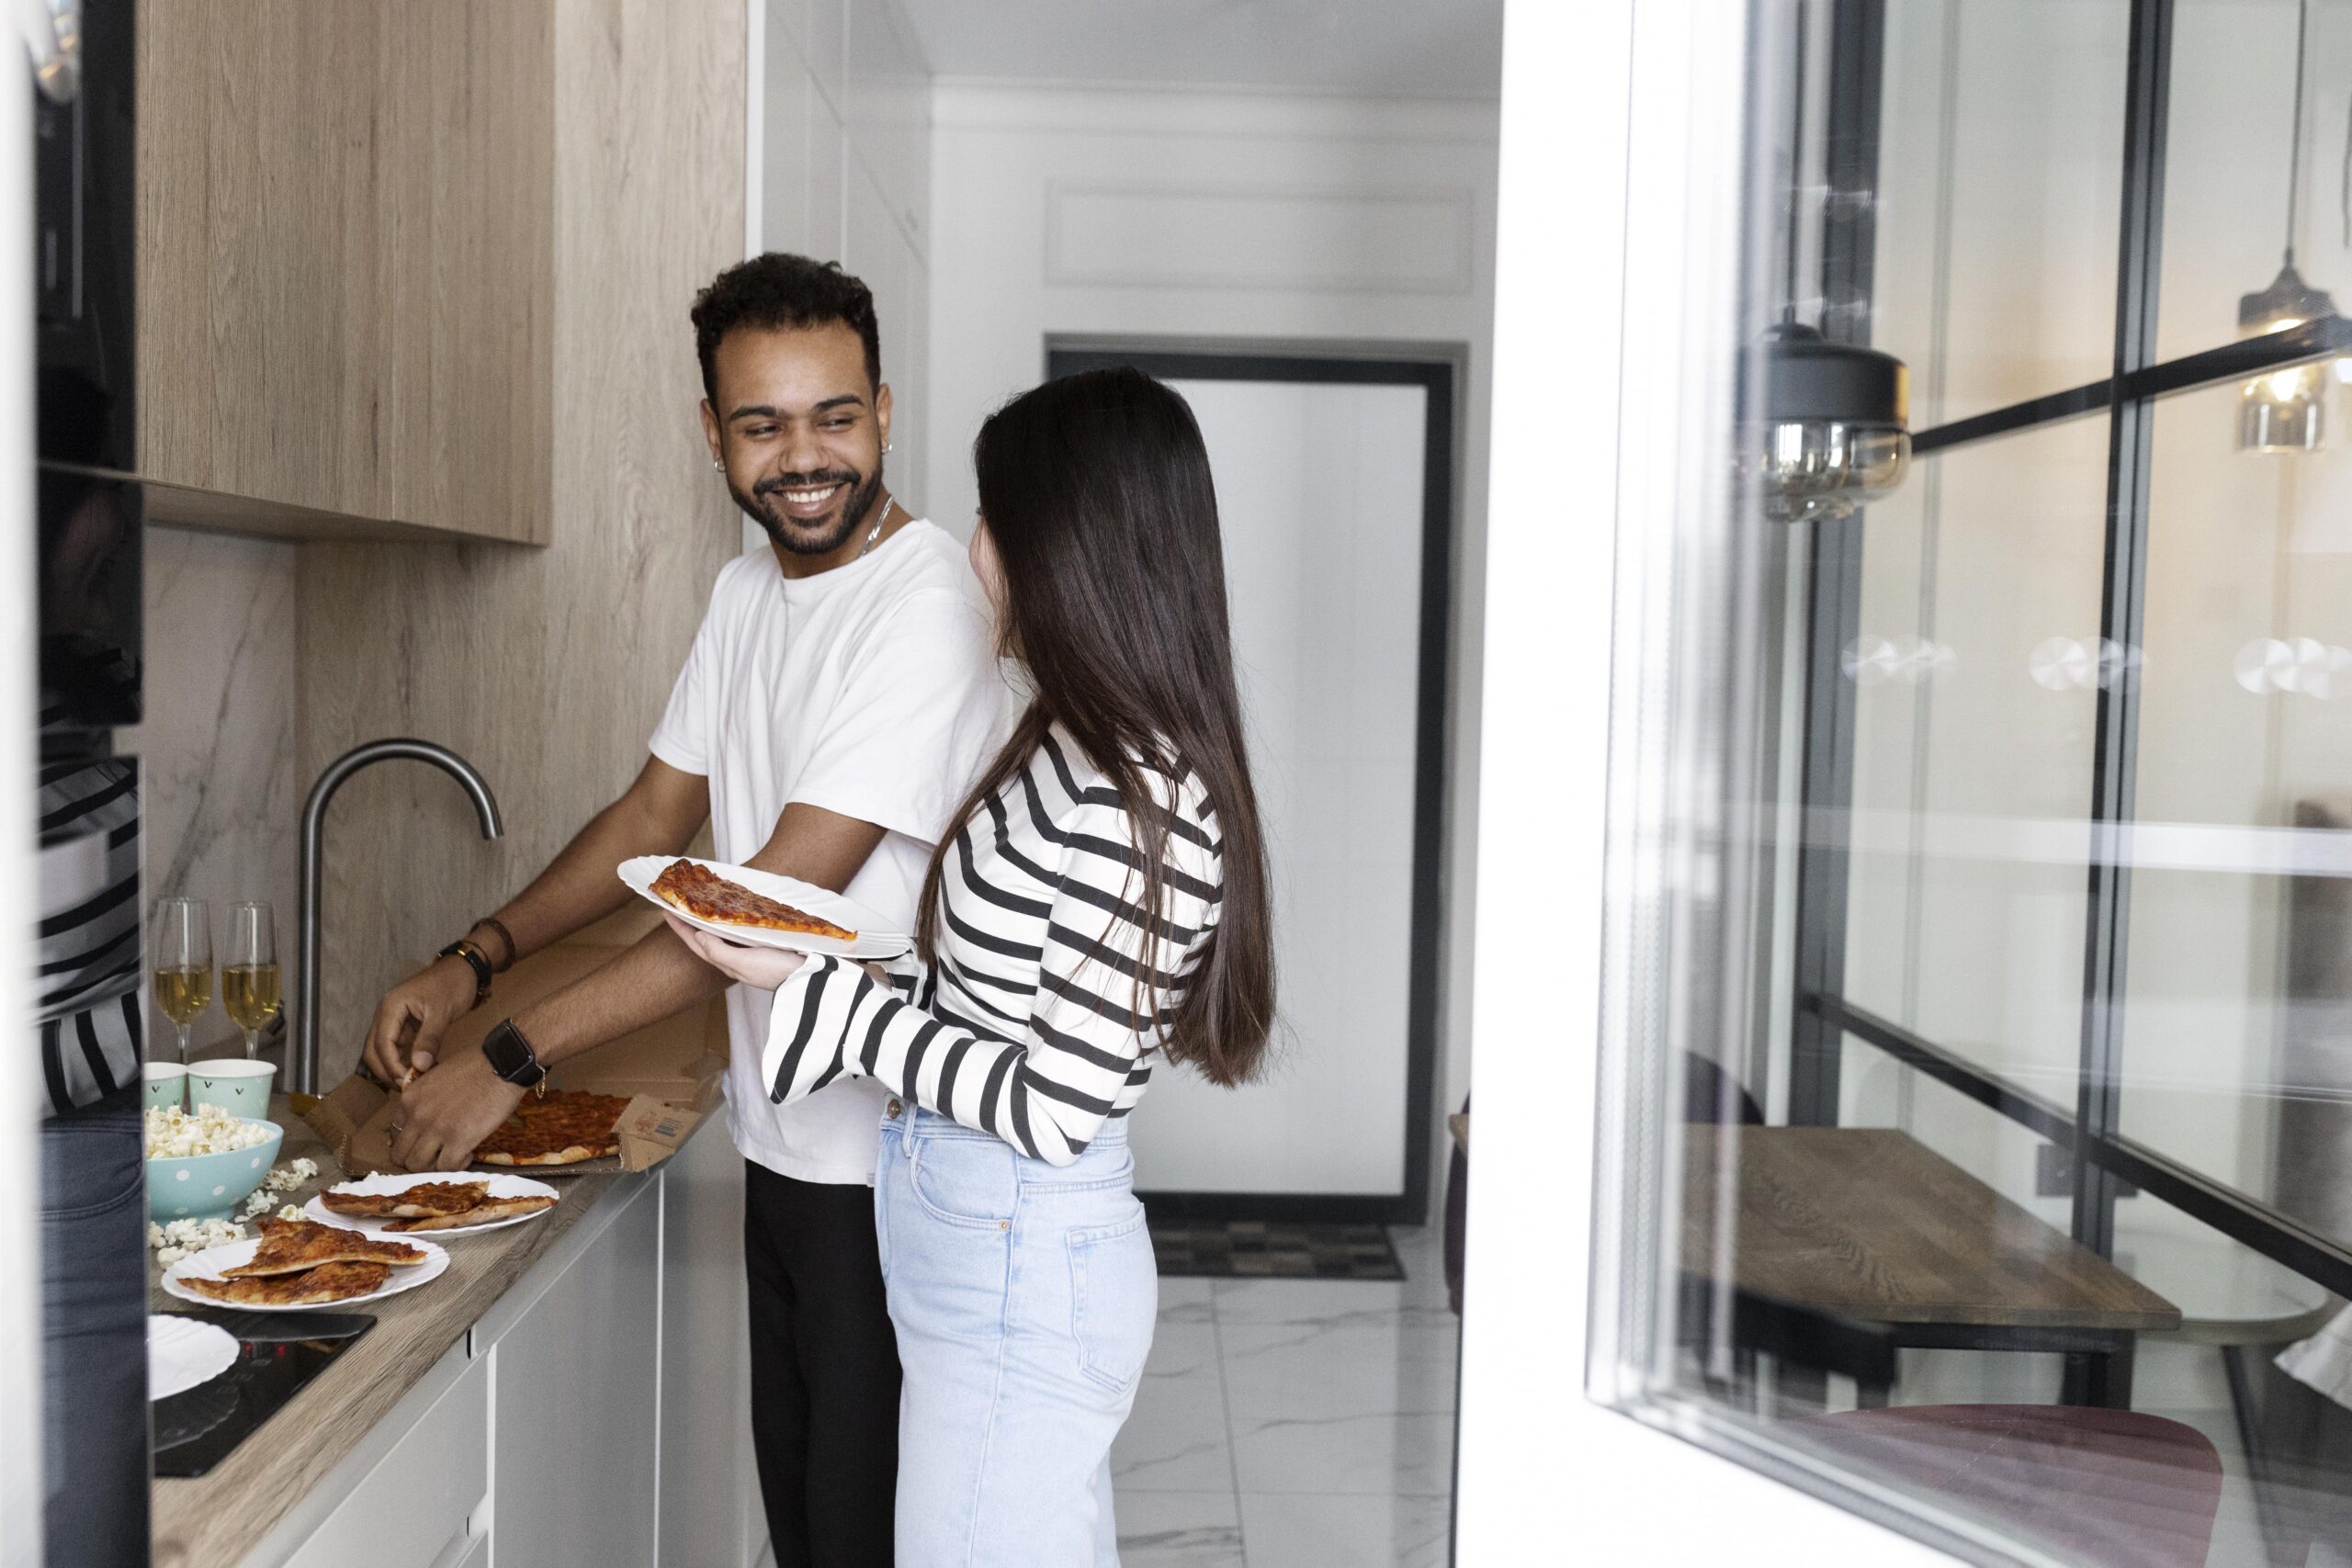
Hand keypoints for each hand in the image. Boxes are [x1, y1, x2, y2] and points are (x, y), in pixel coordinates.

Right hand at [362, 956, 480, 1086]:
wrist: (464, 969)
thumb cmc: (453, 984)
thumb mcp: (442, 1012)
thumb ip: (429, 1039)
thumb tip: (418, 1067)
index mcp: (390, 1007)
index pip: (381, 1044)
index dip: (392, 1066)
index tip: (408, 1082)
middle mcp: (385, 1014)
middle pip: (373, 1050)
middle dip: (386, 1071)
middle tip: (407, 1087)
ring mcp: (393, 1020)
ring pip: (382, 1051)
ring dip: (392, 1068)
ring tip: (413, 1083)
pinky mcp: (403, 1025)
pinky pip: (395, 1047)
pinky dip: (402, 1060)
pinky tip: (418, 1071)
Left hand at [388, 1048, 525, 1171]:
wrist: (503, 1063)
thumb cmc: (476, 1064)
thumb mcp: (436, 1076)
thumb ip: (424, 1098)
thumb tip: (426, 1116)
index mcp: (409, 1098)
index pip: (395, 1133)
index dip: (411, 1141)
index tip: (427, 1140)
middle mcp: (416, 1116)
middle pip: (400, 1155)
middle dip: (418, 1159)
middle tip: (437, 1154)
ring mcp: (436, 1129)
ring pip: (417, 1166)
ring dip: (434, 1166)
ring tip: (452, 1155)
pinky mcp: (459, 1140)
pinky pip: (447, 1168)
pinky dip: (457, 1166)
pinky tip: (469, 1153)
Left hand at [663, 913, 809, 989]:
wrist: (814, 979)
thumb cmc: (779, 972)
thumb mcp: (745, 963)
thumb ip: (720, 952)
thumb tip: (698, 937)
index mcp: (729, 963)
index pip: (698, 944)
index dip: (681, 929)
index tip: (665, 910)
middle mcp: (738, 958)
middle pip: (707, 939)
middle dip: (692, 924)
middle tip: (680, 905)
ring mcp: (753, 952)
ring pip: (724, 934)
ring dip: (711, 921)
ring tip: (702, 906)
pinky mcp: (767, 945)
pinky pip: (742, 931)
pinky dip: (732, 921)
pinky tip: (734, 913)